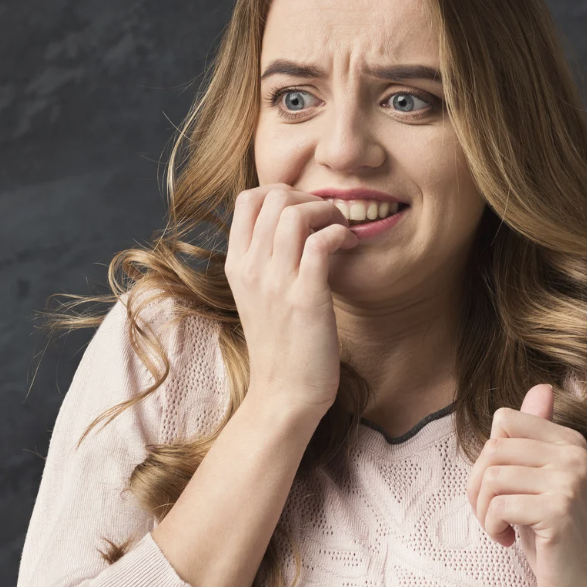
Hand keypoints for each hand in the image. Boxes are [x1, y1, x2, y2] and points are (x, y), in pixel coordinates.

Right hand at [225, 182, 358, 420]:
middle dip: (309, 196)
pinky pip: (321, 242)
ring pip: (295, 213)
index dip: (281, 191)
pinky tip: (350, 246)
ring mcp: (276, 283)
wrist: (284, 394)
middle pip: (273, 197)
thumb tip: (289, 225)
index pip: (247, 199)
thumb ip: (265, 260)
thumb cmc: (280, 345)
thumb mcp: (258, 296)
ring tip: (341, 230)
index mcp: (236, 265)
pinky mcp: (305, 298)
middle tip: (329, 219)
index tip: (306, 210)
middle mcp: (251, 268)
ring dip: (327, 212)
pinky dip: (340, 233)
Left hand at [466, 384, 586, 586]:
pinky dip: (492, 526)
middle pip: (493, 447)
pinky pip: (499, 504)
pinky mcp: (559, 509)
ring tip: (500, 527)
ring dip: (484, 509)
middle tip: (491, 514)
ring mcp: (569, 480)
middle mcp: (574, 454)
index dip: (488, 454)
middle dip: (478, 485)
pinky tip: (508, 540)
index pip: (504, 418)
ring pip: (492, 475)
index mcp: (569, 440)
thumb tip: (541, 386)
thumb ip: (534, 435)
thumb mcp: (538, 480)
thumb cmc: (551, 534)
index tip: (498, 487)